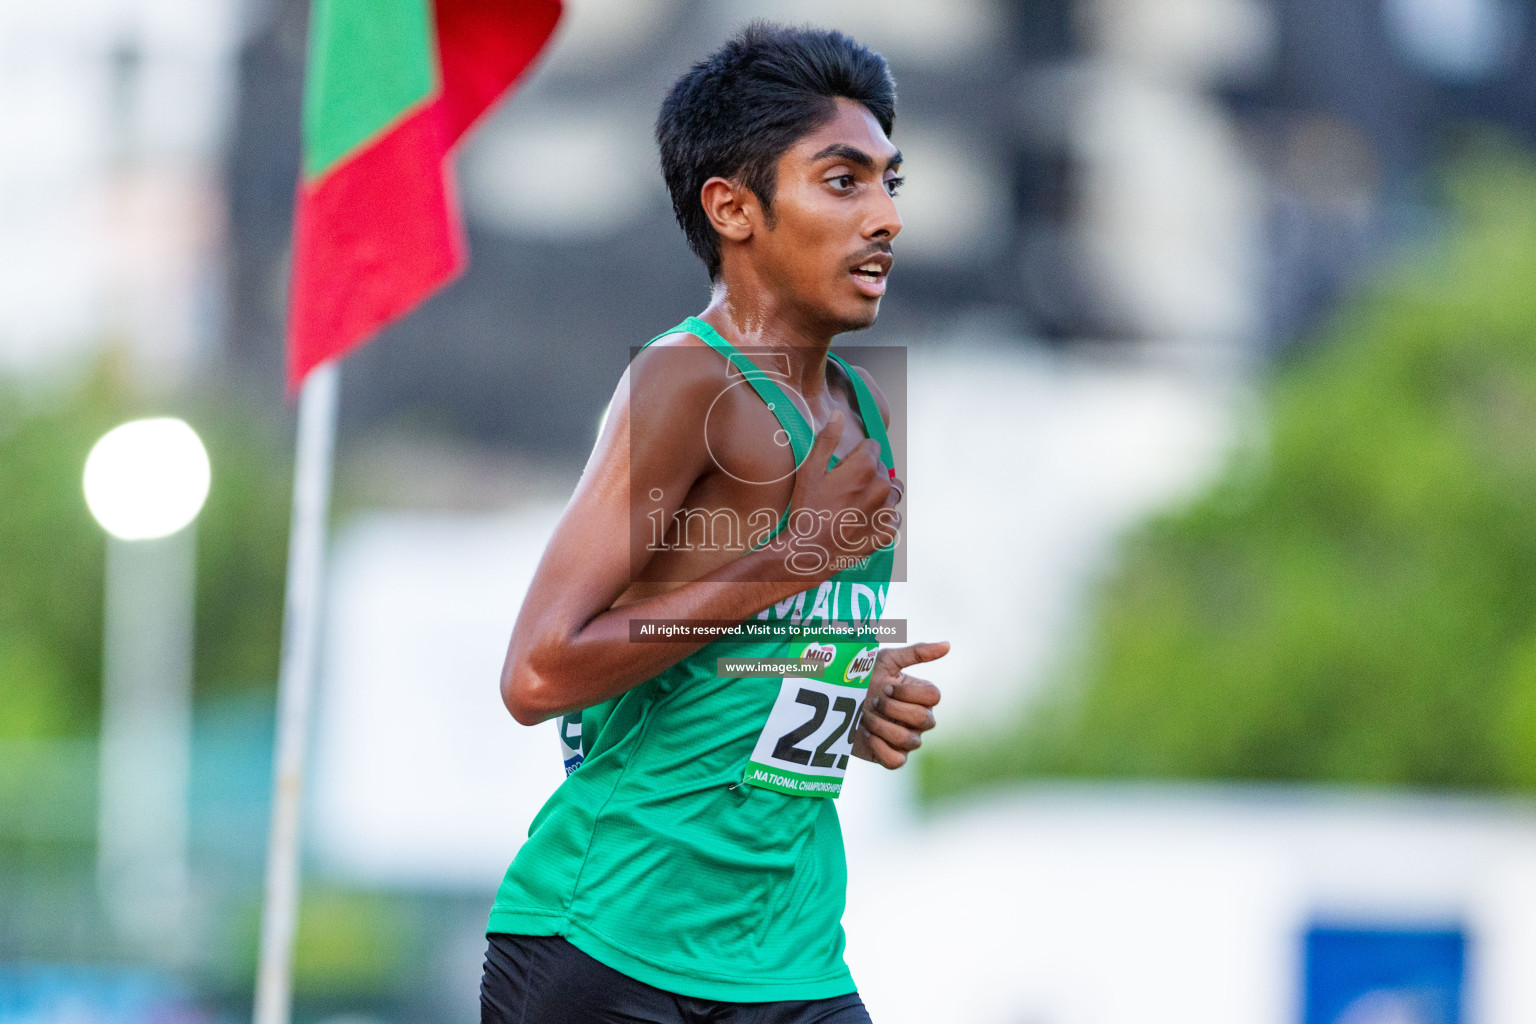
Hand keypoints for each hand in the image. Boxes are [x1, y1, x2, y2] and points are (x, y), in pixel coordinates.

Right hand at [785, 412, 899, 569]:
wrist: (809, 551)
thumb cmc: (807, 509)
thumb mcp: (810, 470)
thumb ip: (827, 440)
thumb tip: (838, 414)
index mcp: (866, 467)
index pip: (872, 447)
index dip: (855, 455)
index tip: (841, 469)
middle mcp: (883, 487)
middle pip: (882, 469)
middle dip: (867, 474)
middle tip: (844, 490)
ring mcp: (887, 511)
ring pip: (891, 493)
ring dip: (878, 495)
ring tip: (855, 506)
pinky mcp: (887, 532)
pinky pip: (893, 517)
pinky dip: (882, 518)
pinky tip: (863, 522)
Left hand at [853, 641, 948, 768]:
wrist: (832, 701)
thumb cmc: (862, 677)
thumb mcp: (886, 660)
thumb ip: (917, 653)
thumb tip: (948, 645)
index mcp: (921, 696)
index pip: (934, 697)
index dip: (908, 693)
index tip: (886, 686)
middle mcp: (919, 719)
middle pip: (925, 720)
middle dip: (893, 708)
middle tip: (873, 700)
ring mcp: (907, 740)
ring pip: (910, 741)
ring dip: (881, 726)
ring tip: (864, 716)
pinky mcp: (891, 757)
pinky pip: (896, 761)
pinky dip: (880, 748)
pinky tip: (866, 734)